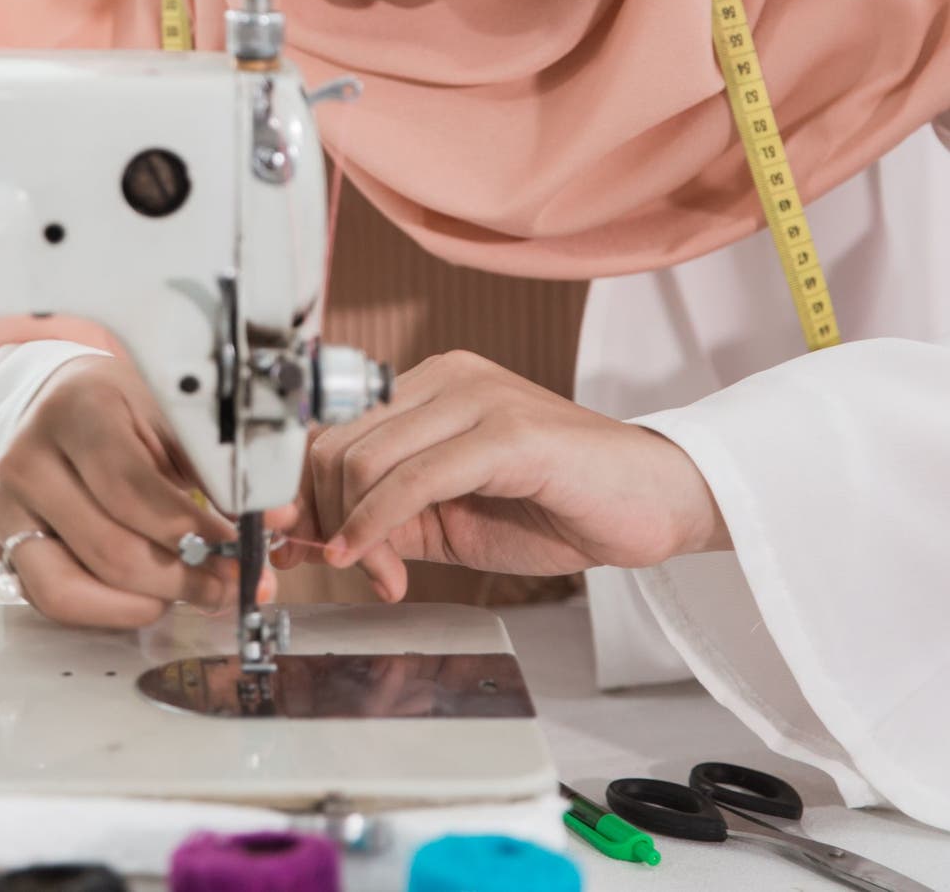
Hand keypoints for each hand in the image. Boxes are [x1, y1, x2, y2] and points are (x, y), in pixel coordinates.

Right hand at [0, 355, 274, 627]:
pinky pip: (48, 600)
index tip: (238, 549)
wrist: (62, 402)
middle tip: (229, 586)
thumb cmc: (125, 409)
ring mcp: (3, 508)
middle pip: (106, 547)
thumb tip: (277, 519)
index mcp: (77, 412)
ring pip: (67, 589)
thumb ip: (218, 470)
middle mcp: (27, 460)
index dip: (191, 529)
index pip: (132, 489)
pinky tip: (148, 597)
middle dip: (180, 577)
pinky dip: (105, 609)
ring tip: (191, 594)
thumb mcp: (171, 418)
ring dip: (141, 605)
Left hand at [272, 351, 728, 601]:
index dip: (304, 492)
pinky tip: (377, 566)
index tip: (301, 545)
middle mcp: (447, 376)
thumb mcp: (446, 515)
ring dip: (354, 532)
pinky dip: (376, 526)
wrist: (650, 503)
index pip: (332, 428)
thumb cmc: (556, 506)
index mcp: (430, 383)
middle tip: (346, 569)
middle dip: (324, 516)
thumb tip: (307, 539)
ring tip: (384, 576)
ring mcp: (477, 397)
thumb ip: (383, 517)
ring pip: (364, 457)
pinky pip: (410, 479)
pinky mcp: (505, 432)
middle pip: (336, 442)